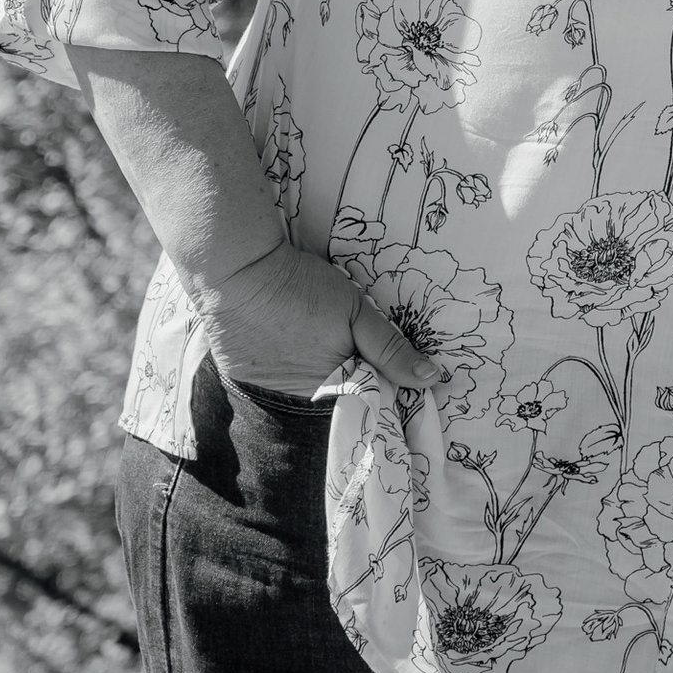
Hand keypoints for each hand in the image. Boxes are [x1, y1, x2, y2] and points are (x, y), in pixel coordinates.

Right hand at [196, 238, 446, 399]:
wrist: (240, 273)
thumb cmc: (304, 289)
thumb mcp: (358, 312)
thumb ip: (391, 349)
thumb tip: (431, 379)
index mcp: (333, 386)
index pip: (363, 397)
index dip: (373, 377)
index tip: (376, 359)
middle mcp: (299, 399)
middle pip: (333, 393)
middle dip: (341, 371)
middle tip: (330, 335)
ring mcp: (266, 391)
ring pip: (301, 387)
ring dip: (307, 367)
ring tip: (301, 331)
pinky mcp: (241, 379)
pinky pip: (269, 379)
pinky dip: (277, 362)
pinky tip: (278, 335)